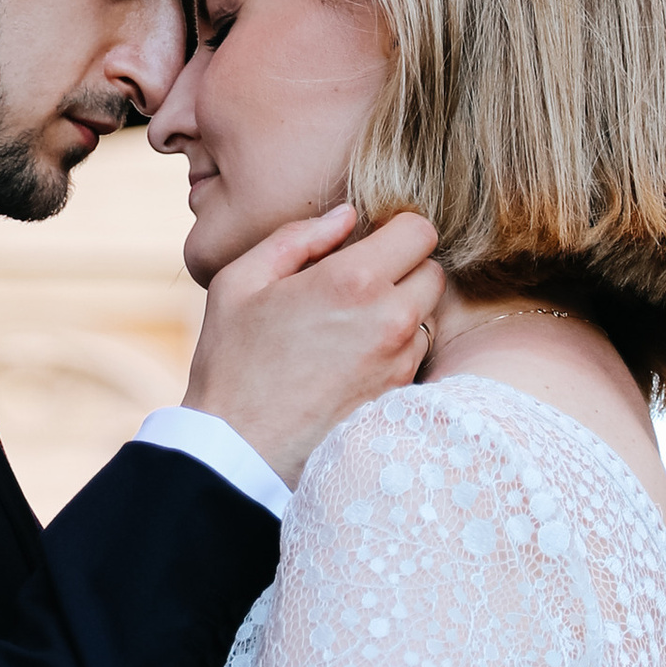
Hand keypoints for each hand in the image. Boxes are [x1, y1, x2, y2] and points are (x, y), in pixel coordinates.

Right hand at [181, 201, 443, 486]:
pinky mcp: (399, 397)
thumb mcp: (241, 281)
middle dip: (403, 267)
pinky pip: (415, 355)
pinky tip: (352, 357)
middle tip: (359, 280)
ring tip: (351, 323)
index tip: (370, 240)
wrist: (238, 450)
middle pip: (433, 271)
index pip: (420, 230)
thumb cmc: (232, 362)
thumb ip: (297, 237)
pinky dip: (395, 347)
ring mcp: (399, 363)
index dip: (396, 229)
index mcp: (353, 281)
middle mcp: (389, 320)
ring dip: (402, 309)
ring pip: (427, 315)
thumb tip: (345, 217)